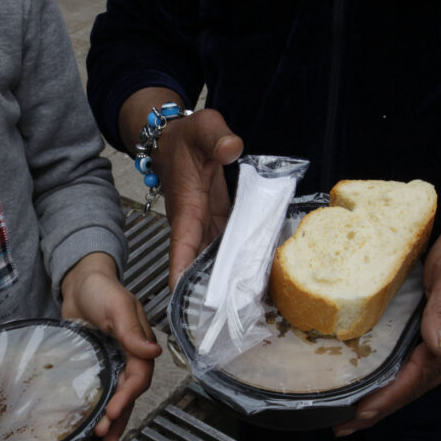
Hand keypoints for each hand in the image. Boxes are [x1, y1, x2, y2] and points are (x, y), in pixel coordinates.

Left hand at [61, 253, 161, 440]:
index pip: (139, 376)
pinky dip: (99, 406)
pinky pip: (102, 389)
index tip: (113, 412)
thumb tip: (152, 353)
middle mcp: (130, 356)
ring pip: (117, 395)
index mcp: (140, 344)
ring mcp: (114, 361)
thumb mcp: (118, 306)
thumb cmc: (101, 289)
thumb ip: (132, 331)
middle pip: (130, 393)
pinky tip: (92, 421)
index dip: (127, 397)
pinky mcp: (98, 364)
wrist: (79, 283)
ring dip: (113, 419)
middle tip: (106, 436)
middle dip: (120, 417)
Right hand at [118, 89, 242, 289]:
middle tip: (234, 313)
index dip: (182, 270)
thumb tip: (232, 147)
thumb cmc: (186, 136)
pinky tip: (262, 279)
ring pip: (219, 261)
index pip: (183, 244)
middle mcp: (196, 225)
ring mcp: (208, 228)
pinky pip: (233, 249)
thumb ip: (216, 137)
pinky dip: (244, 264)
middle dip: (214, 290)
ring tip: (253, 306)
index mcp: (188, 208)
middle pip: (202, 264)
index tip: (181, 296)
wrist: (178, 140)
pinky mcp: (221, 224)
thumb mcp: (202, 127)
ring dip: (232, 281)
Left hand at [332, 202, 440, 435]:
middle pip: (413, 387)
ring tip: (350, 414)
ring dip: (383, 398)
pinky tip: (372, 382)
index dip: (389, 397)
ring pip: (412, 379)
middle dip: (379, 408)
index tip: (361, 414)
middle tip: (343, 426)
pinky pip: (412, 364)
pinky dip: (391, 378)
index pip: (419, 377)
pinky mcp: (439, 333)